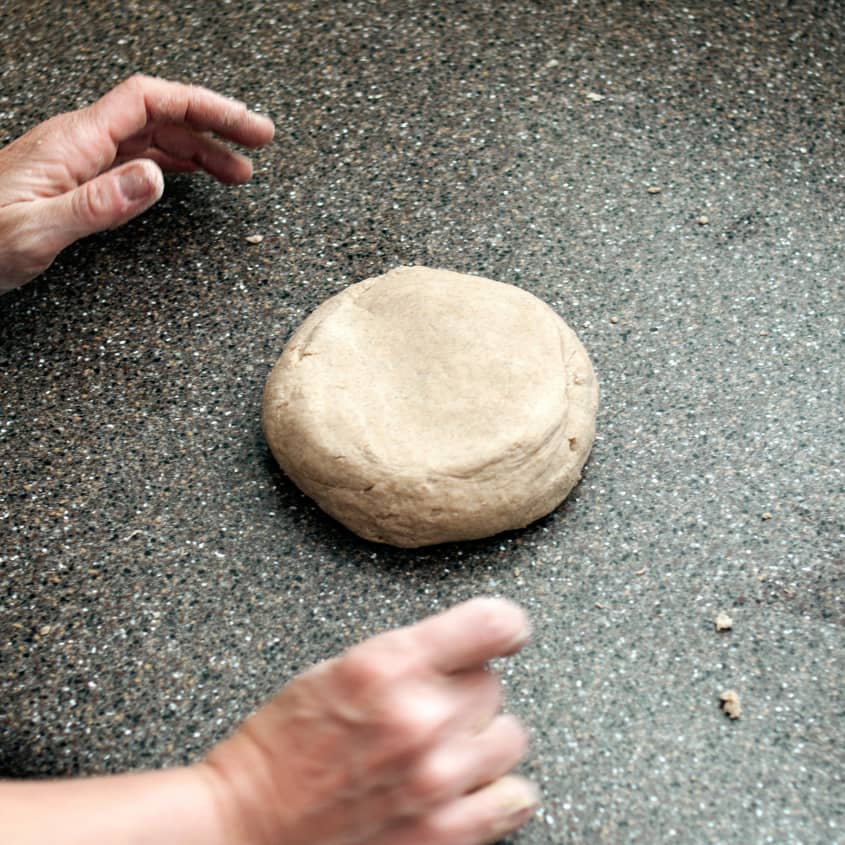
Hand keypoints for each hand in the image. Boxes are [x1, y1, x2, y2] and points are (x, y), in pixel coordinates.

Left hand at [0, 74, 274, 291]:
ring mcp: (81, 159)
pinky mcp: (81, 179)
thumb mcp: (36, 231)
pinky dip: (176, 164)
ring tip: (239, 171)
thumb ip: (97, 204)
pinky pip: (139, 159)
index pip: (151, 102)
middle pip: (162, 115)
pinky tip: (193, 175)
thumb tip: (156, 178)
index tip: (245, 128)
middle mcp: (82, 143)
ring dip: (202, 149)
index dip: (205, 107)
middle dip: (216, 125)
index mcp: (75, 142)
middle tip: (259, 143)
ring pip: (155, 138)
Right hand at [201, 598, 538, 844]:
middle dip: (463, 691)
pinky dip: (498, 790)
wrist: (246, 822)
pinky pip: (516, 797)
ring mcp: (436, 778)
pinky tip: (470, 783)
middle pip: (492, 685)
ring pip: (509, 737)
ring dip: (480, 738)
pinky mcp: (443, 832)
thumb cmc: (282, 742)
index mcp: (389, 664)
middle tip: (428, 706)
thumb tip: (468, 648)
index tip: (502, 635)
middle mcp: (420, 717)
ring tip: (443, 747)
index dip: (503, 628)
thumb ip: (408, 656)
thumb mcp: (338, 668)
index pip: (494, 625)